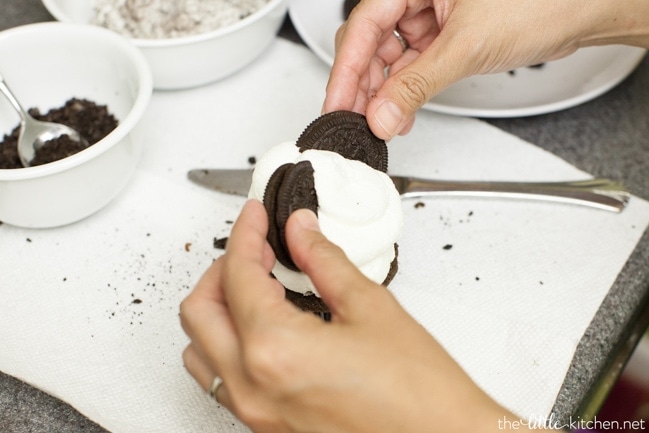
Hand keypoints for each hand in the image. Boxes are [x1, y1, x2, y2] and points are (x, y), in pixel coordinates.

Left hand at [180, 199, 515, 432]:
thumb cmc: (419, 395)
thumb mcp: (371, 308)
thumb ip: (323, 261)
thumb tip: (301, 232)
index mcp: (275, 351)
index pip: (238, 275)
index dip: (246, 235)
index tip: (256, 217)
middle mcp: (253, 387)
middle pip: (200, 311)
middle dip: (222, 268)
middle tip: (256, 247)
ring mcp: (255, 412)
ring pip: (200, 348)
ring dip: (218, 307)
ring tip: (255, 283)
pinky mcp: (266, 425)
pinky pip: (221, 378)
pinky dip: (229, 341)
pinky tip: (263, 322)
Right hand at [323, 0, 648, 139]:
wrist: (585, 10)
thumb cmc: (541, 2)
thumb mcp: (466, 46)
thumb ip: (417, 85)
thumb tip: (381, 115)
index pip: (364, 26)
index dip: (346, 70)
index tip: (336, 103)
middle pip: (373, 42)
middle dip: (364, 84)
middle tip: (355, 118)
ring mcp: (433, 14)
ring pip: (392, 56)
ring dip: (386, 92)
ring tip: (382, 121)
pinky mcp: (446, 34)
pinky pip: (415, 64)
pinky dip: (408, 90)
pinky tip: (403, 111)